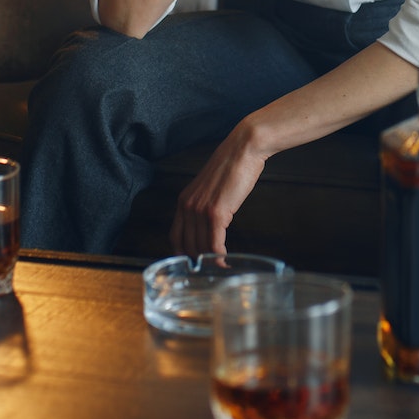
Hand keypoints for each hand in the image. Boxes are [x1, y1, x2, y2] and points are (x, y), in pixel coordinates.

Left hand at [172, 121, 269, 256]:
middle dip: (199, 260)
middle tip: (210, 269)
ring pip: (201, 247)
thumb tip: (212, 224)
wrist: (243, 149)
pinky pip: (214, 244)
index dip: (183, 253)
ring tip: (220, 266)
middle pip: (187, 245)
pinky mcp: (216, 213)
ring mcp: (200, 210)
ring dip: (211, 261)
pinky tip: (225, 261)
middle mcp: (187, 207)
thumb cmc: (232, 166)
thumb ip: (206, 205)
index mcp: (184, 200)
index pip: (175, 236)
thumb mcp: (211, 188)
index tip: (193, 261)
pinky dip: (219, 257)